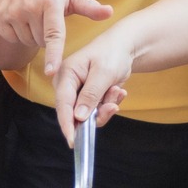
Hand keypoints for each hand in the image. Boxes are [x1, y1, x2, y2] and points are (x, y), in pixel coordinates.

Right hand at [0, 0, 111, 77]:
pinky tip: (22, 19)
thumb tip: (110, 13)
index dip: (53, 54)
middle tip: (47, 20)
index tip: (52, 71)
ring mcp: (12, 12)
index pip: (53, 34)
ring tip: (35, 18)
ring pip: (27, 41)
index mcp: (50, 2)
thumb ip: (89, 7)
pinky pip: (12, 38)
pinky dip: (18, 34)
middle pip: (42, 41)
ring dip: (33, 36)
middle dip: (47, 37)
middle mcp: (29, 7)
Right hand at [48, 29, 137, 144]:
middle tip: (113, 104)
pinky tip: (118, 90)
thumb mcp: (103, 73)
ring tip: (116, 90)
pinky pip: (97, 111)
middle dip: (97, 111)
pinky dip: (109, 104)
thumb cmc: (112, 53)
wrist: (124, 46)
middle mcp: (68, 85)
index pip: (63, 104)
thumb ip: (90, 95)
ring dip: (106, 105)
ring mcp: (78, 92)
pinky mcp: (88, 97)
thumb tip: (78, 117)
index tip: (72, 141)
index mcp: (66, 74)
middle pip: (75, 112)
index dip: (67, 124)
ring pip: (89, 114)